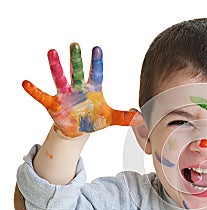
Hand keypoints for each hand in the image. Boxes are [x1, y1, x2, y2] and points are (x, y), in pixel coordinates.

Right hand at [22, 43, 141, 137]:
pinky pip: (42, 96)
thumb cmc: (94, 118)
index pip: (96, 73)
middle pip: (77, 71)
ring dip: (56, 67)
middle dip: (76, 59)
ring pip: (60, 78)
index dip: (96, 62)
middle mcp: (78, 88)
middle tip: (75, 45)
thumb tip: (141, 118)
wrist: (79, 128)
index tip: (97, 49)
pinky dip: (34, 90)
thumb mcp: (110, 119)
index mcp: (94, 89)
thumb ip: (124, 118)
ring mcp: (65, 94)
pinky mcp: (54, 104)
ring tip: (52, 52)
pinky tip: (26, 83)